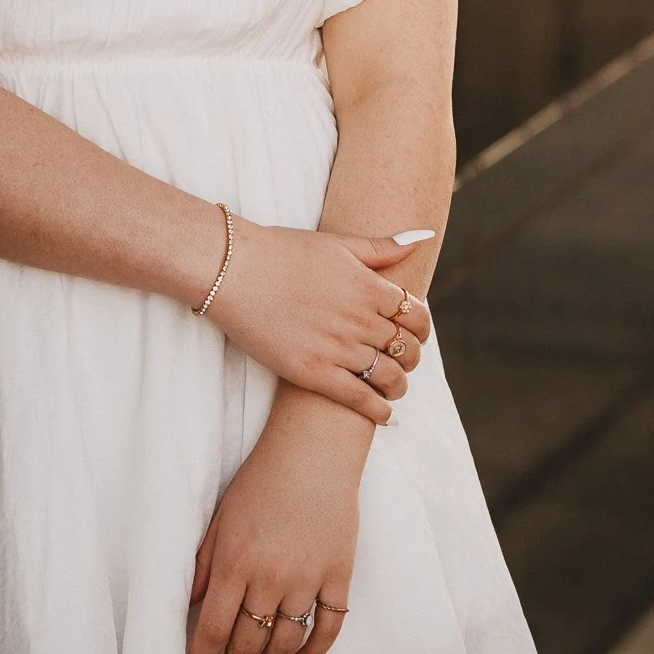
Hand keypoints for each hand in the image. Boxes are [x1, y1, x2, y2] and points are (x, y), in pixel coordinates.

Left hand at [185, 405, 363, 653]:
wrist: (314, 449)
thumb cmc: (261, 478)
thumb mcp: (220, 518)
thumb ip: (204, 565)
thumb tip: (188, 606)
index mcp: (235, 563)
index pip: (213, 631)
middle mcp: (270, 578)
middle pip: (249, 644)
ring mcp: (308, 580)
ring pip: (286, 643)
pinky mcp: (339, 575)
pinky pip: (328, 628)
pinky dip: (315, 653)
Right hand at [203, 221, 424, 424]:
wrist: (231, 270)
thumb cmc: (280, 251)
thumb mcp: (335, 243)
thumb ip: (380, 247)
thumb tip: (422, 238)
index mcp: (367, 286)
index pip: (416, 315)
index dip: (422, 328)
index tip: (415, 333)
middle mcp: (358, 319)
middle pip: (406, 348)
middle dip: (411, 357)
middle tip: (404, 361)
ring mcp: (336, 347)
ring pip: (389, 377)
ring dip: (398, 386)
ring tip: (393, 388)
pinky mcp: (312, 372)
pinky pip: (359, 399)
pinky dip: (378, 410)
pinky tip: (383, 414)